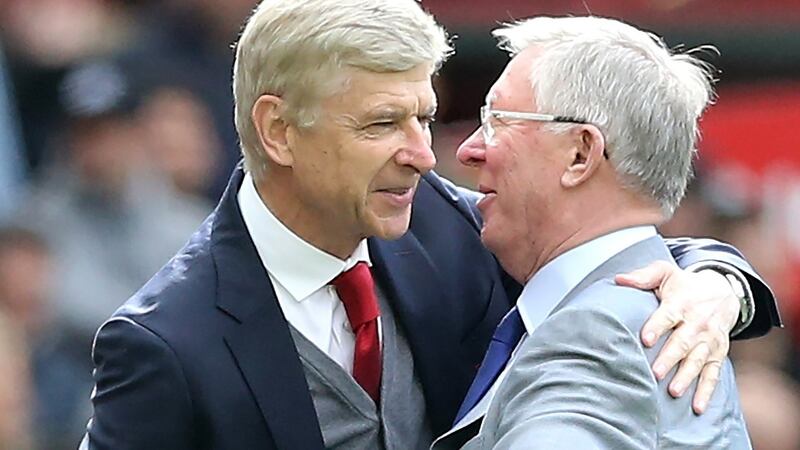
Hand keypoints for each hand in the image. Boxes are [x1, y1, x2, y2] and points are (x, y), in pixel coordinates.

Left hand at [615, 261, 739, 413]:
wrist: (723, 290)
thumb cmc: (684, 284)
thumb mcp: (666, 272)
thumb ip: (643, 276)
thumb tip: (619, 279)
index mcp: (682, 303)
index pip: (668, 315)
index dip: (657, 326)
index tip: (645, 339)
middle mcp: (698, 323)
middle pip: (683, 342)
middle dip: (669, 358)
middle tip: (656, 373)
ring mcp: (709, 340)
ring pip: (698, 360)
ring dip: (686, 376)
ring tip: (673, 391)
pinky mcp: (718, 353)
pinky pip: (714, 373)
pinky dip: (706, 390)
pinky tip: (697, 406)